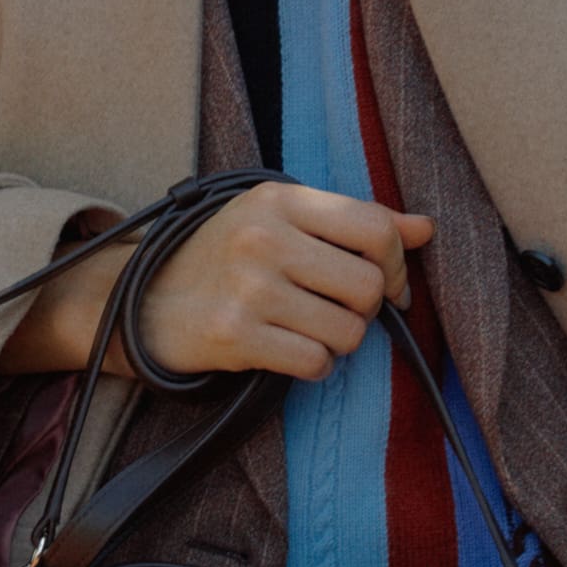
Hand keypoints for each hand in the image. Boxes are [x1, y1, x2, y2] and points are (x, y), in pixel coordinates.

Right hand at [4, 183, 434, 382]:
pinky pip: (315, 363)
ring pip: (348, 331)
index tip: (390, 287)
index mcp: (279, 199)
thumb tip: (426, 227)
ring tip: (308, 332)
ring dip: (339, 343)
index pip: (377, 229)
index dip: (399, 266)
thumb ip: (354, 221)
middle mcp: (264, 237)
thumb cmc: (223, 258)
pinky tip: (288, 353)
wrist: (140, 300)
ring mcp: (248, 286)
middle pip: (370, 285)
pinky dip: (313, 368)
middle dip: (366, 310)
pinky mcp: (234, 335)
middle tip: (338, 313)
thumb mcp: (280, 220)